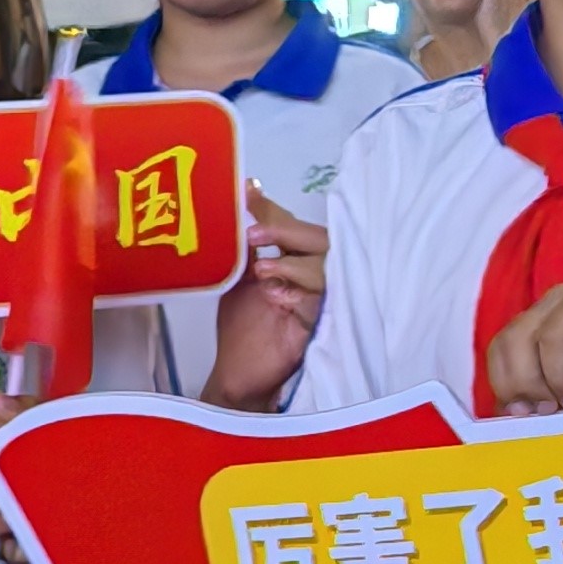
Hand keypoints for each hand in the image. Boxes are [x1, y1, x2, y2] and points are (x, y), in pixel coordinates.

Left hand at [204, 187, 326, 409]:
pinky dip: (300, 294)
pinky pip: (322, 300)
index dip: (272, 208)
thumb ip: (245, 250)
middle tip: (254, 233)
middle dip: (287, 230)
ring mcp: (318, 298)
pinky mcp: (319, 324)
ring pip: (326, 266)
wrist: (238, 371)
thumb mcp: (238, 279)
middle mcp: (309, 274)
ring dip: (293, 263)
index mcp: (290, 259)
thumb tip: (236, 210)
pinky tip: (276, 295)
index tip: (248, 192)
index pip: (289, 225)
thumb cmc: (242, 326)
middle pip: (317, 238)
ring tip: (262, 271)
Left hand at [481, 279, 562, 414]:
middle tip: (551, 412)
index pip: (500, 345)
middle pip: (516, 340)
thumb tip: (518, 418)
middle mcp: (559, 299)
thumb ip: (553, 395)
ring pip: (549, 339)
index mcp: (545, 315)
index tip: (523, 414)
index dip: (503, 383)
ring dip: (561, 381)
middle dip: (528, 385)